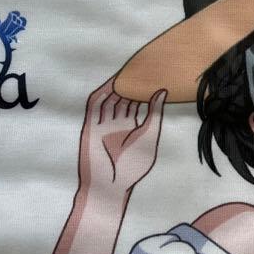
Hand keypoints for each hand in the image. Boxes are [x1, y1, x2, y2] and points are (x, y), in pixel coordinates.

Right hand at [77, 77, 166, 198]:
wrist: (110, 188)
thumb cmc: (132, 168)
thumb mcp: (149, 135)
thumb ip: (154, 113)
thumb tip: (162, 90)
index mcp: (130, 127)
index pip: (136, 102)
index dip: (143, 88)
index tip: (154, 73)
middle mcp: (115, 123)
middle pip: (123, 97)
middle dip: (131, 83)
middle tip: (142, 65)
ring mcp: (102, 124)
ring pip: (110, 99)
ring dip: (117, 85)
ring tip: (129, 70)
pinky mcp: (90, 127)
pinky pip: (95, 106)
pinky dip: (102, 94)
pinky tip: (112, 83)